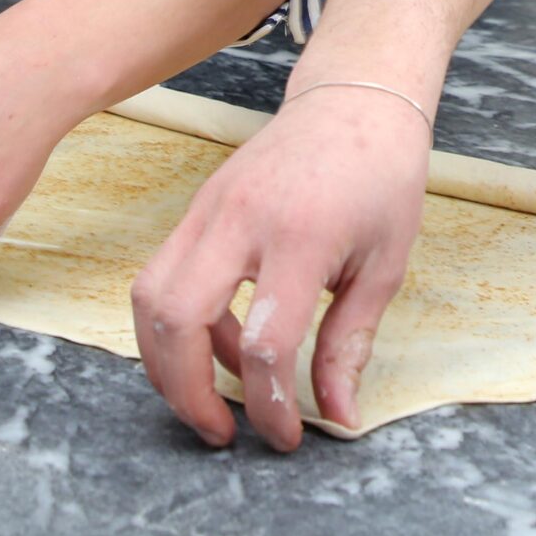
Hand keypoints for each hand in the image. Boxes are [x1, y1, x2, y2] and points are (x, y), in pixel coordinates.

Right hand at [131, 91, 429, 448]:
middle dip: (187, 392)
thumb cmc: (381, 177)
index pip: (264, 341)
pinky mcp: (196, 207)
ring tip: (212, 396)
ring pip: (150, 296)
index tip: (285, 437)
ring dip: (167, 361)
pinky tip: (220, 341)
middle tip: (221, 432)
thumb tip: (338, 416)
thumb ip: (350, 343)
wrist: (355, 98)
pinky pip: (162, 274)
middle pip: (177, 319)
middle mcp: (242, 220)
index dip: (269, 405)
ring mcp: (209, 208)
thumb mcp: (384, 265)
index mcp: (301, 236)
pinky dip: (176, 322)